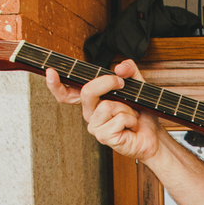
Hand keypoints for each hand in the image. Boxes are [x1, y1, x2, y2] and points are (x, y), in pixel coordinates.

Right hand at [45, 61, 163, 162]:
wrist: (153, 136)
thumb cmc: (141, 114)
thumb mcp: (137, 85)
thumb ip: (129, 71)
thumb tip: (120, 67)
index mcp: (92, 101)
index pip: (67, 93)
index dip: (56, 84)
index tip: (50, 71)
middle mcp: (90, 114)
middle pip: (87, 91)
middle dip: (107, 82)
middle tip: (122, 84)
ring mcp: (95, 127)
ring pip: (107, 106)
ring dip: (126, 108)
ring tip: (130, 115)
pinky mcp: (104, 137)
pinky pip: (118, 119)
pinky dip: (131, 119)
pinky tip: (131, 125)